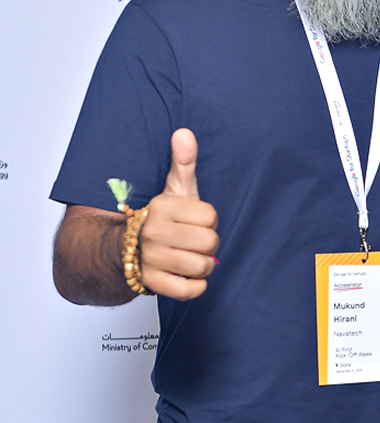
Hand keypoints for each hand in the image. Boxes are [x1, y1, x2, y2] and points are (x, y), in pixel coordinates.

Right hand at [139, 129, 219, 299]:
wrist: (126, 249)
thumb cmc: (162, 217)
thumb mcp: (174, 188)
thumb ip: (184, 161)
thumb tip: (184, 132)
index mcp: (161, 207)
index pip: (211, 217)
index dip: (208, 221)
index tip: (193, 221)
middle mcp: (153, 233)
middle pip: (210, 242)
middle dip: (208, 244)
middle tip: (193, 241)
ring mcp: (150, 259)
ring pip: (203, 267)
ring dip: (203, 266)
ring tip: (190, 257)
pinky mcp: (151, 284)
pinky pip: (190, 290)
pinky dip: (195, 286)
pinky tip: (185, 275)